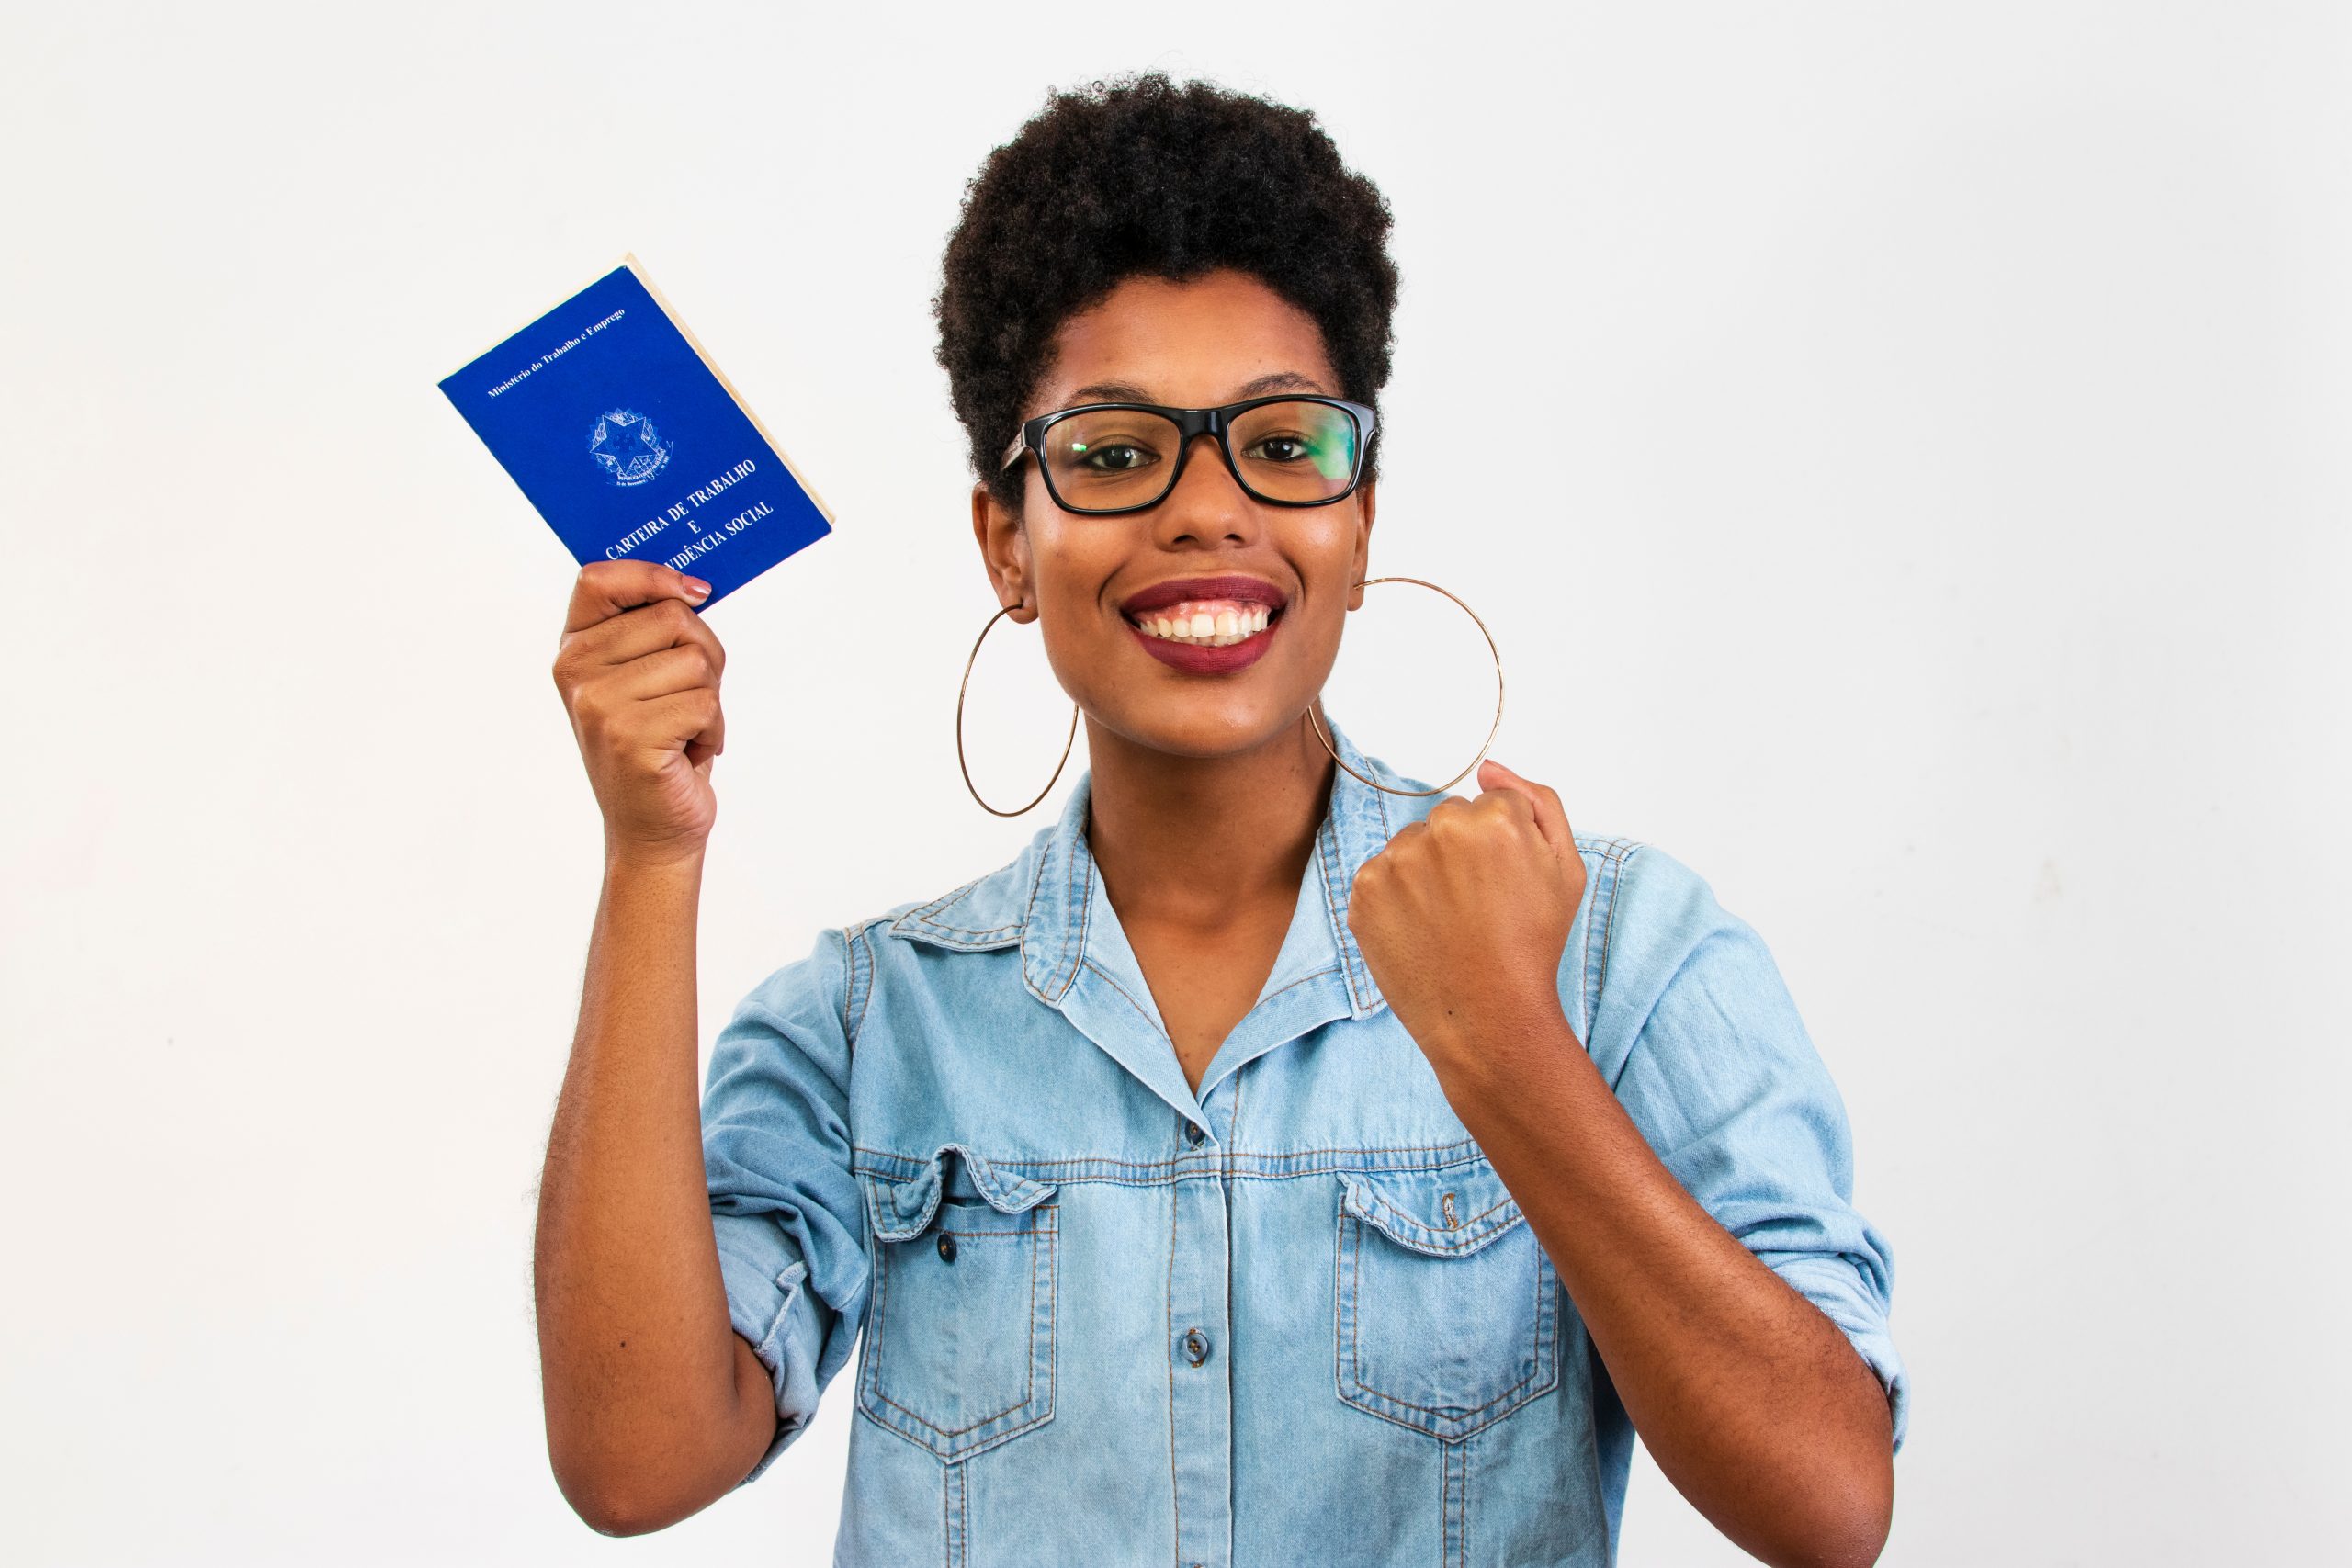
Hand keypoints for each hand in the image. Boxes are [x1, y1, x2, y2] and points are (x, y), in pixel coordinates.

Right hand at [551, 561, 726, 866]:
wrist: (653, 827)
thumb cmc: (659, 746)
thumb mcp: (647, 677)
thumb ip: (654, 629)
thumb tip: (693, 586)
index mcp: (575, 650)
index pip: (599, 579)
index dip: (653, 574)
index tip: (693, 592)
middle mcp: (577, 673)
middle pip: (672, 617)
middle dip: (704, 655)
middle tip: (691, 697)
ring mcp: (599, 705)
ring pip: (696, 661)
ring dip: (710, 699)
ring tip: (683, 730)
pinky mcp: (630, 737)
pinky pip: (704, 703)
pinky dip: (712, 730)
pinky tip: (687, 752)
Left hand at [1345, 758, 1588, 1063]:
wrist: (1488, 1016)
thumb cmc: (1533, 944)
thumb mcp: (1566, 867)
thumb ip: (1538, 800)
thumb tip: (1489, 768)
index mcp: (1494, 817)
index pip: (1491, 804)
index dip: (1503, 846)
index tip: (1506, 884)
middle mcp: (1441, 829)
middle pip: (1449, 820)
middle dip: (1462, 852)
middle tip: (1479, 906)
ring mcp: (1397, 860)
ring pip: (1412, 846)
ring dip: (1425, 872)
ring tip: (1449, 921)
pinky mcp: (1364, 890)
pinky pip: (1381, 874)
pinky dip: (1396, 897)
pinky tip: (1421, 929)